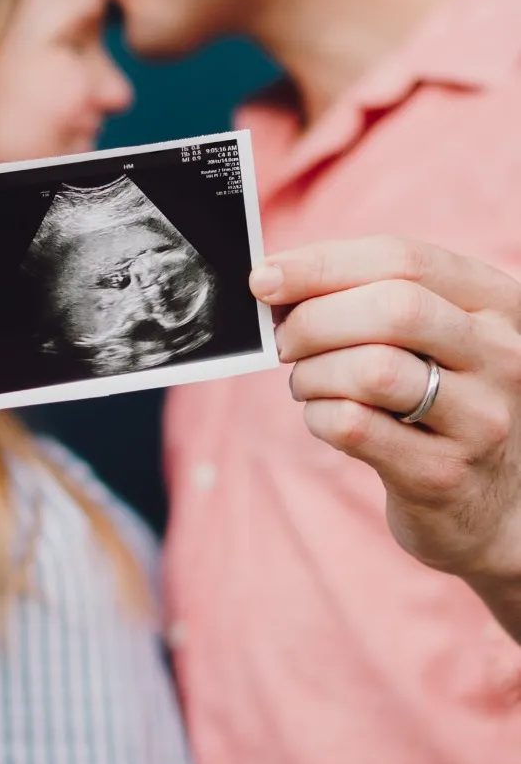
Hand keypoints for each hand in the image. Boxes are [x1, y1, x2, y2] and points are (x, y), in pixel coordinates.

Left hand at [249, 237, 520, 583]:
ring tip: (306, 382)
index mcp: (496, 303)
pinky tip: (323, 417)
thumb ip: (369, 296)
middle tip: (284, 341)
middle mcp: (502, 355)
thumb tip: (275, 279)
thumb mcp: (431, 338)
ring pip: (372, 369)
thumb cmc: (440, 400)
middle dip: (315, 319)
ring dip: (313, 372)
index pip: (404, 259)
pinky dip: (318, 416)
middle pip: (393, 308)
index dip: (322, 264)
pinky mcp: (443, 474)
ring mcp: (479, 419)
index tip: (266, 277)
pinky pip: (355, 426)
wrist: (488, 505)